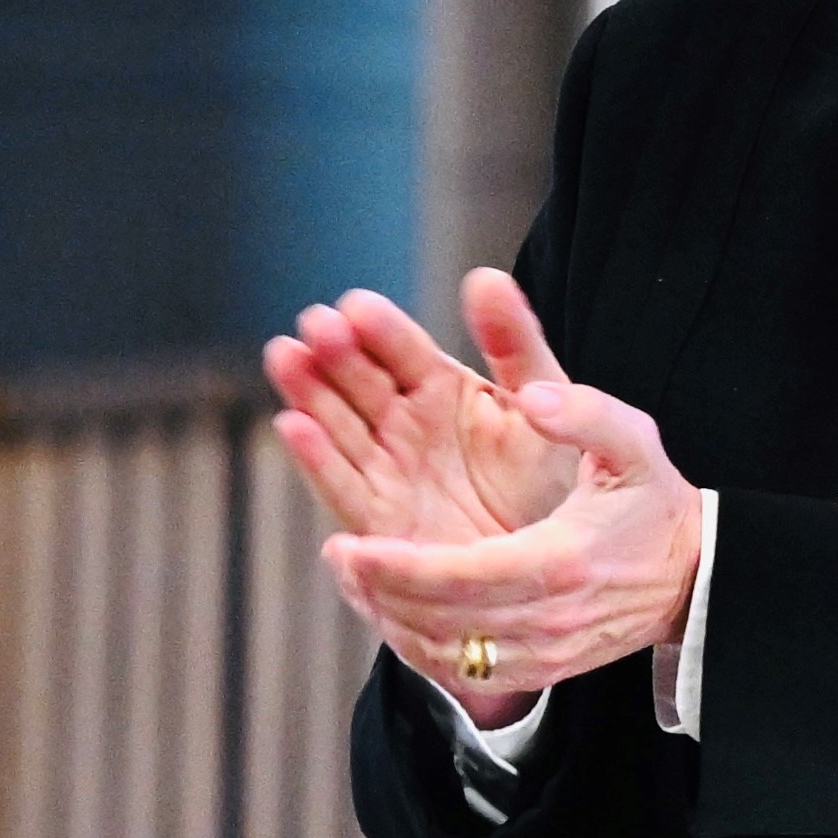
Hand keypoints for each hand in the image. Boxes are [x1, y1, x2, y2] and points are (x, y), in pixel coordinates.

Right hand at [267, 282, 565, 558]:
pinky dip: (316, 458)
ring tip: (286, 356)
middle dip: (334, 354)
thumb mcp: (541, 397)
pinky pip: (342, 487)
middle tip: (315, 326)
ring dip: (309, 393)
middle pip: (359, 382)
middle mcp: (404, 424)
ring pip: (338, 426)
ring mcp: (386, 470)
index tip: (357, 307)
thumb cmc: (551, 478)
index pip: (403, 350)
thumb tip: (485, 277)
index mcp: (441, 387)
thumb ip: (514, 341)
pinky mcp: (377, 521)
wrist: (550, 559)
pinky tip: (294, 424)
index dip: (380, 330)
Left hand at [297, 272, 705, 730]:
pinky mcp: (537, 674)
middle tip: (338, 555)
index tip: (352, 546)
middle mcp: (550, 621)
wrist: (693, 579)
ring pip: (445, 654)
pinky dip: (416, 645)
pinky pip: (461, 673)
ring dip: (390, 619)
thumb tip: (532, 397)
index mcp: (565, 562)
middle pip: (444, 621)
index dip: (402, 568)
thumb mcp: (633, 443)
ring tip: (352, 575)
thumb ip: (584, 413)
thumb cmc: (653, 502)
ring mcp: (543, 656)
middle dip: (381, 591)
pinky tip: (387, 608)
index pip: (466, 577)